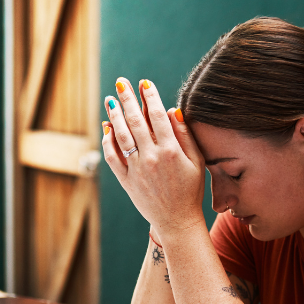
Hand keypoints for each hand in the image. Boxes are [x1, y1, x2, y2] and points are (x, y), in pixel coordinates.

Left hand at [101, 78, 205, 235]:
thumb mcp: (196, 162)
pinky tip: (107, 128)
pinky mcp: (126, 180)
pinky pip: (112, 156)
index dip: (150, 96)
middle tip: (121, 83)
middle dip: (127, 98)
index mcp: (171, 151)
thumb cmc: (190, 190)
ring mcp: (137, 169)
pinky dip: (107, 140)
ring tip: (111, 99)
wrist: (177, 221)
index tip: (144, 82)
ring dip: (114, 115)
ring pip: (121, 135)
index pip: (157, 115)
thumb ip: (185, 135)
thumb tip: (172, 110)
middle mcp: (152, 158)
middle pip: (135, 121)